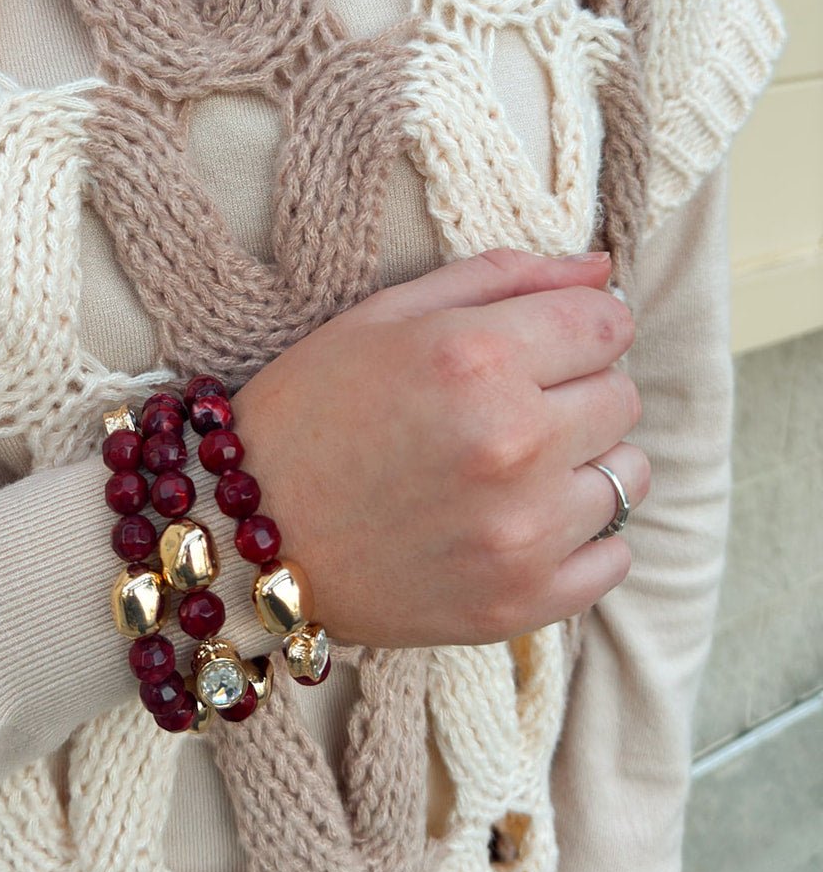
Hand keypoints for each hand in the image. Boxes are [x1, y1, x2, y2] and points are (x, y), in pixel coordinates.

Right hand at [229, 249, 649, 648]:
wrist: (242, 537)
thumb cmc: (306, 412)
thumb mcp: (383, 317)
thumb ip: (500, 277)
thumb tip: (601, 268)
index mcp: (476, 357)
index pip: (606, 324)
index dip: (576, 326)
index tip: (538, 344)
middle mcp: (512, 441)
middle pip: (622, 397)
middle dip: (576, 391)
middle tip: (506, 407)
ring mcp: (522, 531)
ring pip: (629, 476)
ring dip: (584, 464)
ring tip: (510, 469)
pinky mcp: (522, 602)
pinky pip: (616, 557)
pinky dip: (581, 538)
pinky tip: (516, 523)